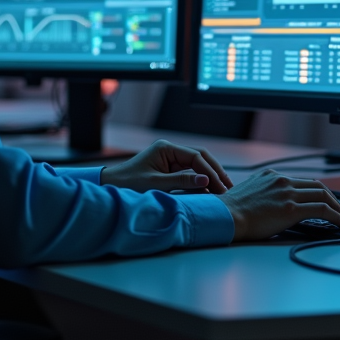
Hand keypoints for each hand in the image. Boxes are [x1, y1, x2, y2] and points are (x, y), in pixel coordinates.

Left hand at [100, 139, 233, 194]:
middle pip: (200, 158)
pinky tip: (211, 191)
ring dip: (210, 176)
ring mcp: (170, 159)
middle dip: (215, 171)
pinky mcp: (170, 169)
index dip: (210, 171)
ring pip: (198, 165)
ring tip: (224, 190)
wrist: (111, 187)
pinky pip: (190, 172)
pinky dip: (201, 181)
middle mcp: (170, 151)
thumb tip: (206, 179)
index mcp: (166, 148)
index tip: (220, 186)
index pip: (196, 157)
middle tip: (228, 187)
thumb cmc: (128, 184)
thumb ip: (181, 181)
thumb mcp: (156, 184)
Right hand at [218, 169, 339, 240]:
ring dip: (337, 207)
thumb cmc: (231, 212)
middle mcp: (281, 180)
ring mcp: (287, 193)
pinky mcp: (291, 208)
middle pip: (316, 185)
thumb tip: (273, 205)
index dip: (317, 192)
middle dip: (332, 198)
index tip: (325, 201)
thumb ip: (264, 193)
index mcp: (271, 176)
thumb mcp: (249, 194)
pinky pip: (322, 209)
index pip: (302, 181)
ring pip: (323, 195)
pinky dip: (335, 215)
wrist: (225, 217)